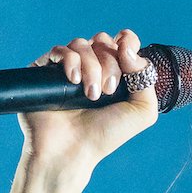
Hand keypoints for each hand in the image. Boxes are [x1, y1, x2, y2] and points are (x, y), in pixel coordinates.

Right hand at [18, 28, 158, 174]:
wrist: (72, 151)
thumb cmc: (105, 135)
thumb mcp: (141, 111)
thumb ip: (146, 77)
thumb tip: (127, 47)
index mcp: (115, 74)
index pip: (123, 42)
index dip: (127, 42)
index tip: (127, 56)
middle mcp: (92, 68)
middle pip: (103, 41)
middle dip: (110, 62)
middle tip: (109, 91)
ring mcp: (68, 69)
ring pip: (82, 44)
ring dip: (92, 67)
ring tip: (91, 95)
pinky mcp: (45, 71)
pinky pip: (59, 50)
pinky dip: (70, 61)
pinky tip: (73, 81)